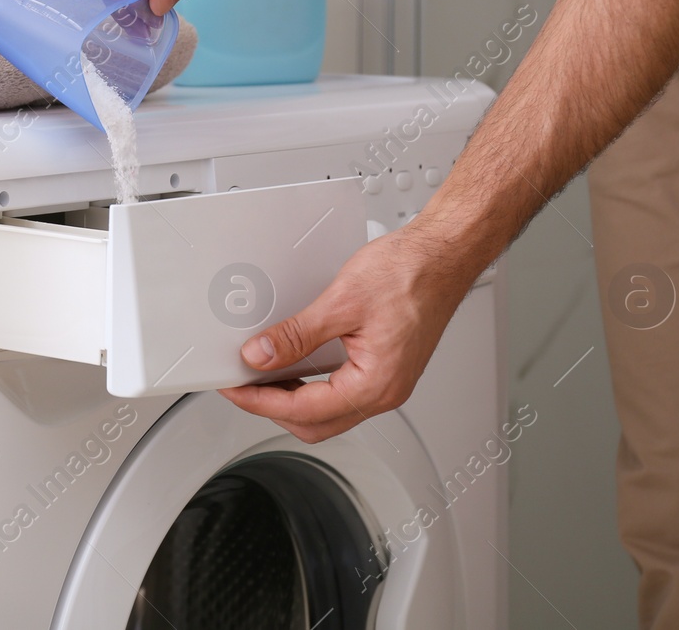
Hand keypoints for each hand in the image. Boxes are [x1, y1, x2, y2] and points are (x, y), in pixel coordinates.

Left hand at [218, 219, 481, 443]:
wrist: (443, 256)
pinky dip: (311, 385)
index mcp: (376, 384)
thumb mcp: (342, 301)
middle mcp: (385, 392)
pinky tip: (293, 366)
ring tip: (260, 375)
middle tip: (241, 385)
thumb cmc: (411, 273)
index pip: (304, 410)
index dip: (260, 401)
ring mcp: (387, 383)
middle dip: (272, 407)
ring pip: (328, 411)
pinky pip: (340, 393)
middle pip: (315, 423)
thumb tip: (262, 356)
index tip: (234, 389)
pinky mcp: (385, 369)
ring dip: (291, 398)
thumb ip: (297, 335)